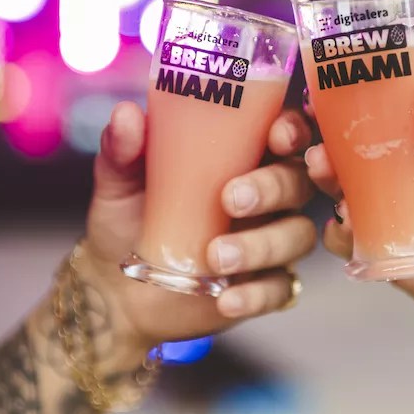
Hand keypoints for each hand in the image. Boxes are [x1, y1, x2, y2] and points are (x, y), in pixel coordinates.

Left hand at [84, 102, 316, 347]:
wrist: (116, 288)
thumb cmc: (127, 220)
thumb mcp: (118, 181)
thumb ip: (122, 148)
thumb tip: (126, 114)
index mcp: (241, 157)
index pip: (284, 133)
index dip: (292, 129)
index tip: (277, 136)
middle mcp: (266, 197)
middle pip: (297, 182)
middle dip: (272, 188)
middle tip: (231, 200)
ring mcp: (268, 242)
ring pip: (296, 236)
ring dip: (262, 245)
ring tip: (215, 257)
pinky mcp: (263, 286)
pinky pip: (280, 289)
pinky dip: (255, 295)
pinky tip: (224, 299)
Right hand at [306, 73, 413, 343]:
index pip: (392, 114)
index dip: (362, 100)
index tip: (336, 85)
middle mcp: (409, 178)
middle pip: (358, 153)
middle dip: (332, 141)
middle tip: (319, 134)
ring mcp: (396, 215)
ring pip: (346, 192)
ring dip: (327, 180)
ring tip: (324, 171)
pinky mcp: (390, 254)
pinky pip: (352, 242)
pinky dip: (340, 232)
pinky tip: (344, 223)